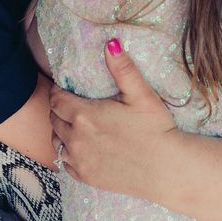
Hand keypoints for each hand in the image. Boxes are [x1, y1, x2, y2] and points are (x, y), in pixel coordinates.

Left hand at [49, 39, 176, 195]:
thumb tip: (110, 43)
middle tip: (71, 104)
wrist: (168, 169)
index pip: (56, 99)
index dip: (59, 91)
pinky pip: (64, 163)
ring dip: (61, 131)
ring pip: (56, 142)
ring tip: (74, 124)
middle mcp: (76, 139)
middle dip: (59, 109)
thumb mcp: (141, 94)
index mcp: (85, 115)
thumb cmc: (156, 129)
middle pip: (53, 119)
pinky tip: (80, 147)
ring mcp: (80, 160)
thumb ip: (122, 68)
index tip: (66, 88)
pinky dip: (67, 153)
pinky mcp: (86, 177)